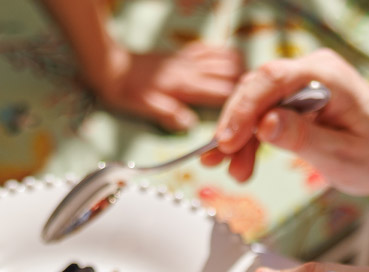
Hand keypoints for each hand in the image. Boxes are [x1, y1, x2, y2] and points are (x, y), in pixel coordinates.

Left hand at [92, 41, 242, 131]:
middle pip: (230, 75)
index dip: (240, 105)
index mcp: (184, 87)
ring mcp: (188, 60)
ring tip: (249, 88)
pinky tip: (230, 64)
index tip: (251, 117)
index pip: (221, 93)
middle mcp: (190, 70)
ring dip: (240, 72)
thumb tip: (188, 124)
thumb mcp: (143, 108)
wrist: (113, 67)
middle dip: (246, 90)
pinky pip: (211, 49)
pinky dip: (225, 55)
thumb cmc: (127, 91)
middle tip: (255, 105)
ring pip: (225, 58)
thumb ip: (167, 113)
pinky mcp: (184, 55)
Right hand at [199, 50, 368, 196]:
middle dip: (236, 127)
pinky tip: (241, 162)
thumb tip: (265, 125)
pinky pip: (266, 114)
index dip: (243, 110)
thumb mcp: (341, 155)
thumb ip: (302, 139)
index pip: (272, 80)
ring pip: (257, 104)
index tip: (226, 142)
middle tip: (221, 162)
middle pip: (258, 89)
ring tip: (235, 173)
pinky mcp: (300, 101)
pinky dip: (252, 139)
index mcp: (328, 76)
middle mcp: (314, 71)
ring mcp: (306, 84)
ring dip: (241, 138)